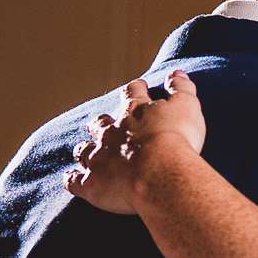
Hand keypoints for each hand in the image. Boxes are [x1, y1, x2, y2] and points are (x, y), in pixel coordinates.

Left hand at [65, 69, 207, 213]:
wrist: (161, 173)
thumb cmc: (177, 140)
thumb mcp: (187, 107)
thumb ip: (181, 88)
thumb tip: (176, 73)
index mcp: (135, 112)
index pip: (132, 94)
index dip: (135, 90)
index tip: (138, 86)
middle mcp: (111, 133)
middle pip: (100, 124)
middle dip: (101, 123)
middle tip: (102, 123)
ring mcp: (99, 158)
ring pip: (84, 150)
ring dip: (85, 149)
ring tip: (85, 150)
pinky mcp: (92, 184)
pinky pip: (74, 181)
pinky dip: (72, 179)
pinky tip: (70, 179)